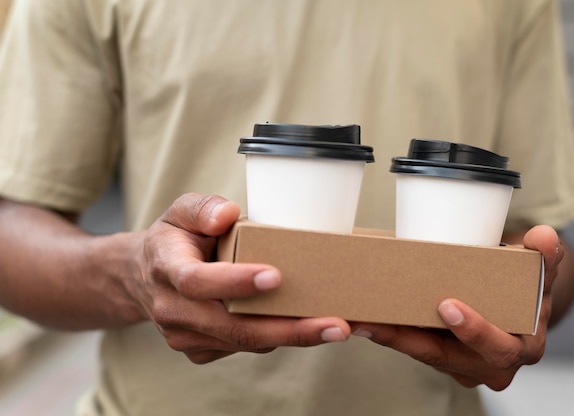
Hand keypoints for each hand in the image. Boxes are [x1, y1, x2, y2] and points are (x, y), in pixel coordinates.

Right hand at [127, 193, 349, 363]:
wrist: (144, 277)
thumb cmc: (173, 239)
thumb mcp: (179, 210)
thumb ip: (203, 207)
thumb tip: (228, 215)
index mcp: (165, 269)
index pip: (197, 281)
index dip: (235, 282)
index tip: (276, 277)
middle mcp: (173, 310)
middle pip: (232, 327)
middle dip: (287, 329)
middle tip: (335, 325)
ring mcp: (185, 336)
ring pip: (244, 342)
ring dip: (292, 337)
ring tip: (335, 328)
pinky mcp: (200, 350)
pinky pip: (244, 348)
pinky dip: (278, 338)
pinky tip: (308, 326)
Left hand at [350, 225, 563, 389]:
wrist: (514, 311)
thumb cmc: (527, 295)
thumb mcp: (541, 276)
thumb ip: (546, 256)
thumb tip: (545, 237)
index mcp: (519, 349)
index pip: (496, 347)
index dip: (474, 330)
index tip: (449, 306)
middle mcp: (487, 366)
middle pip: (446, 357)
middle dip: (411, 339)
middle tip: (381, 319)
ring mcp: (459, 365)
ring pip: (421, 353)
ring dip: (390, 337)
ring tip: (361, 319)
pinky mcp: (437, 357)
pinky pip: (412, 346)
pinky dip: (389, 333)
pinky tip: (365, 318)